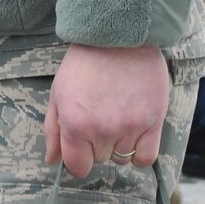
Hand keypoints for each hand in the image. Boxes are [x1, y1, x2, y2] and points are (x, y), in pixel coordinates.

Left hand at [43, 44, 170, 178]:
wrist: (118, 37)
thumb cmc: (84, 63)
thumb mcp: (58, 92)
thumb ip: (53, 130)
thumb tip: (52, 161)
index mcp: (75, 124)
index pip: (77, 167)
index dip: (78, 157)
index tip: (82, 144)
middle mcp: (102, 130)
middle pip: (100, 160)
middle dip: (98, 143)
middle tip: (100, 114)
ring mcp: (129, 127)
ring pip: (123, 158)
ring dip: (119, 143)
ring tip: (118, 114)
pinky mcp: (153, 121)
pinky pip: (146, 158)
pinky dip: (140, 151)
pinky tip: (135, 131)